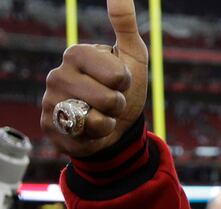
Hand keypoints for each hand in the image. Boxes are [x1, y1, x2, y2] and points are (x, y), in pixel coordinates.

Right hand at [41, 0, 148, 156]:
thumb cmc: (123, 89)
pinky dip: (98, 135)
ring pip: (97, 118)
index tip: (118, 81)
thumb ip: (125, 24)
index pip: (116, 75)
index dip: (125, 83)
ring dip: (109, 121)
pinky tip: (89, 129)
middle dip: (118, 105)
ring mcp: (51, 101)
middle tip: (110, 102)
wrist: (115, 127)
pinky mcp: (51, 126)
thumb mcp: (131, 56)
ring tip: (100, 115)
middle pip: (109, 98)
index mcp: (76, 54)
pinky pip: (87, 135)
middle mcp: (57, 74)